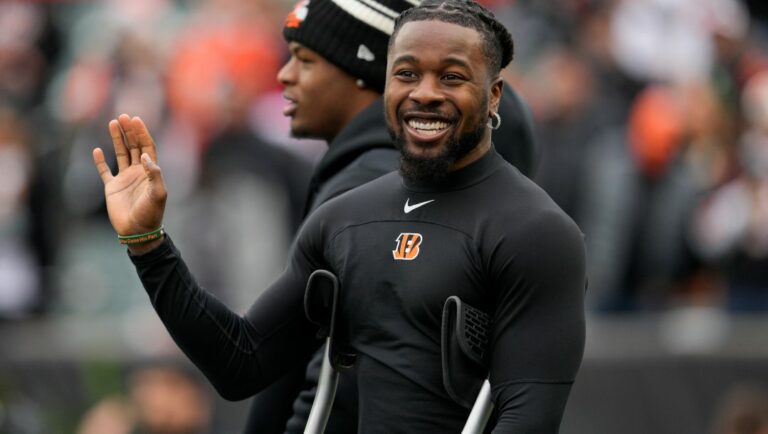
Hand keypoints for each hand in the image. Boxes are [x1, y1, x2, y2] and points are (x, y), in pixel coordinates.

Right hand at [93, 114, 166, 253]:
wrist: (138, 231)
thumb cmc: (151, 214)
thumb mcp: (158, 193)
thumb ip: (154, 174)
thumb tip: (145, 155)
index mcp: (150, 172)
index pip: (147, 147)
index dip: (142, 133)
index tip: (136, 119)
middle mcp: (138, 172)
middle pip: (134, 146)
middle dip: (130, 131)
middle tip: (123, 116)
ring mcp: (125, 179)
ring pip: (121, 154)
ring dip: (117, 139)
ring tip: (113, 123)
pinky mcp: (112, 188)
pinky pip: (105, 171)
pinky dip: (100, 161)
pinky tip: (97, 150)